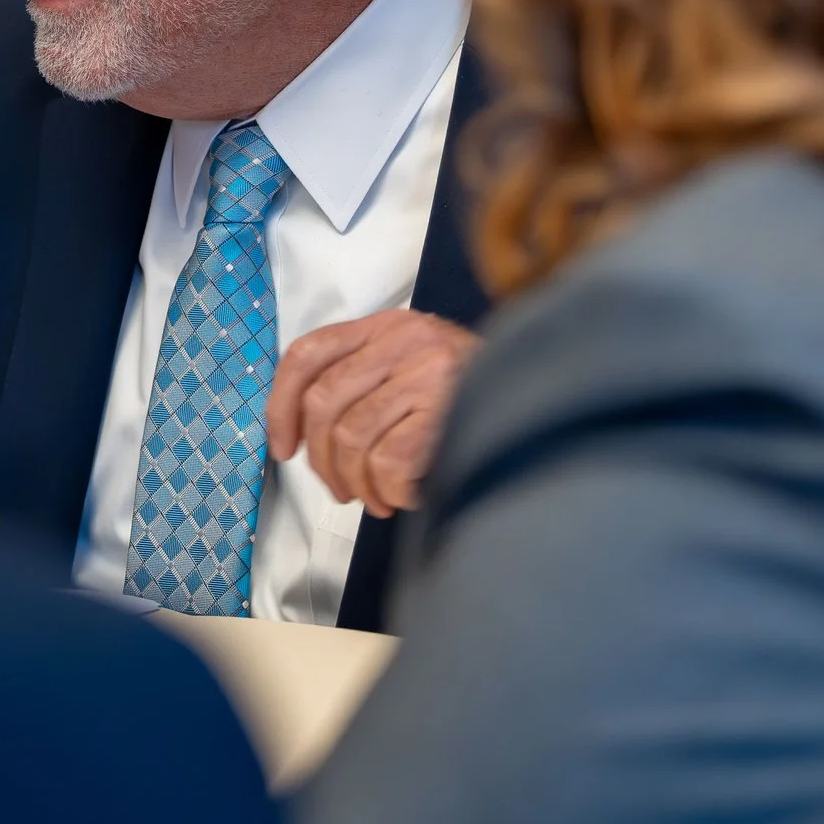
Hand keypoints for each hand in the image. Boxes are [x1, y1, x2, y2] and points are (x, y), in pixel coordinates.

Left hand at [265, 310, 479, 517]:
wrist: (541, 390)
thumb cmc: (468, 390)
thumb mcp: (413, 362)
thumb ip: (365, 380)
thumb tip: (308, 438)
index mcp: (386, 325)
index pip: (309, 353)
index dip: (282, 405)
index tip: (284, 446)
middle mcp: (403, 340)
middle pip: (325, 403)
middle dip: (322, 459)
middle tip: (338, 489)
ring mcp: (425, 372)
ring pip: (353, 438)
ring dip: (357, 483)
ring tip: (376, 499)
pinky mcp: (446, 408)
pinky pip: (390, 462)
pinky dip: (390, 491)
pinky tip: (406, 495)